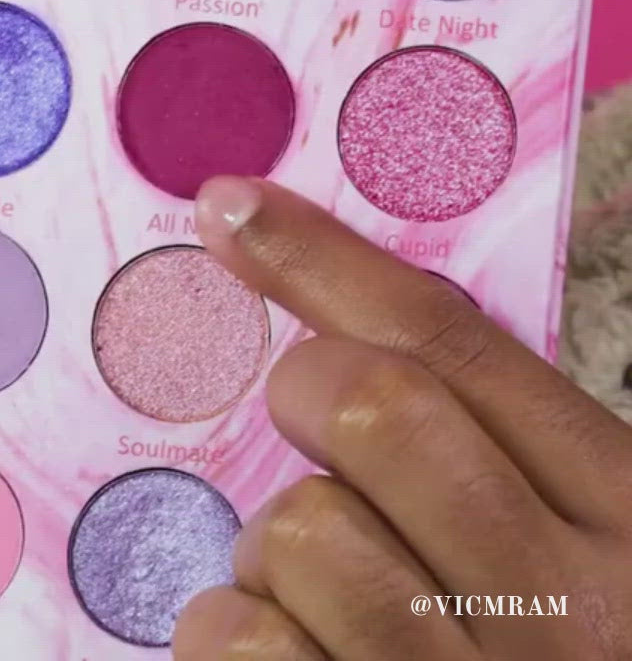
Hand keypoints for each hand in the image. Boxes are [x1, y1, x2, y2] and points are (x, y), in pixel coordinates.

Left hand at [173, 177, 631, 659]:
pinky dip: (235, 638)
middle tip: (321, 441)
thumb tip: (328, 344)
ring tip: (332, 608)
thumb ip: (484, 453)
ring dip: (277, 556)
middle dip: (310, 399)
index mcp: (625, 519)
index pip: (451, 342)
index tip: (227, 203)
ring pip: (297, 529)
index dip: (322, 257)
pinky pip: (237, 640)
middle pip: (368, 405)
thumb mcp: (571, 552)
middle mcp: (571, 610)